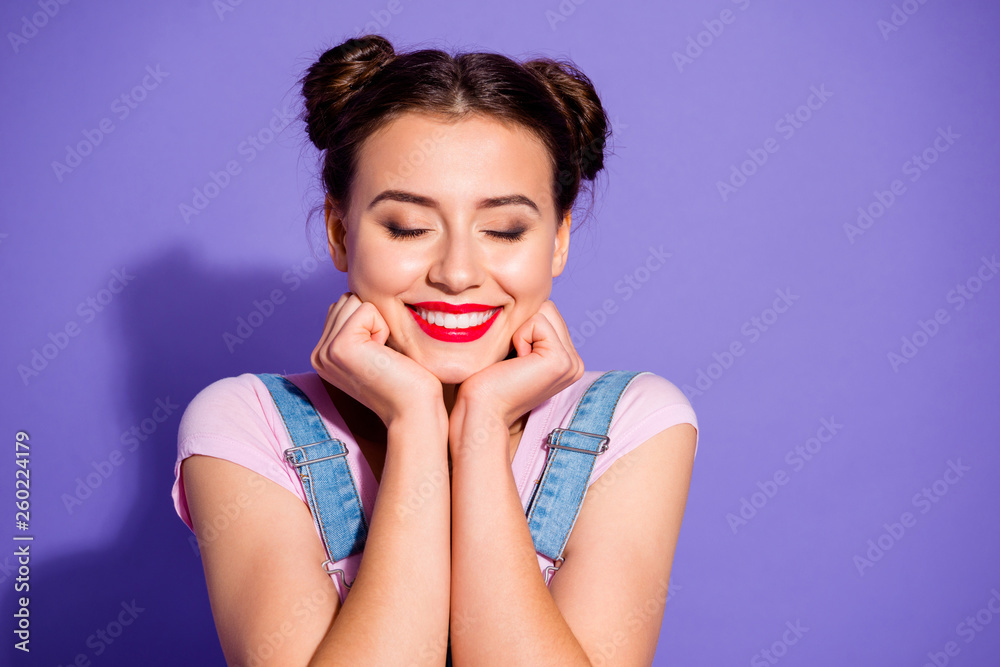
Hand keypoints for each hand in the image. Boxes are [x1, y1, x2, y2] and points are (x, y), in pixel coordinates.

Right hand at [311, 292, 443, 426]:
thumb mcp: (374, 348)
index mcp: (323, 354)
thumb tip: (357, 294)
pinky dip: (382, 327)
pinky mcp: (339, 347)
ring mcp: (325, 351)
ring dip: (378, 322)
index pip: (343, 306)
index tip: (378, 354)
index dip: (371, 322)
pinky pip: (366, 309)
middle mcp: (318, 354)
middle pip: (346, 300)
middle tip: (382, 354)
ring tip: (383, 354)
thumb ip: (358, 325)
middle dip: (373, 319)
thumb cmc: (406, 378)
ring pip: (354, 300)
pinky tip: (384, 354)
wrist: (414, 409)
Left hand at [453, 299, 584, 431]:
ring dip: (521, 330)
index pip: (548, 313)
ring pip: (545, 311)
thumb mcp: (516, 348)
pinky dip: (519, 336)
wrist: (481, 408)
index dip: (522, 325)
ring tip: (515, 360)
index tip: (513, 357)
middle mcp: (576, 363)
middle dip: (523, 325)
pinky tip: (517, 362)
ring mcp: (572, 363)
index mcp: (568, 360)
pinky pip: (538, 321)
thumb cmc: (488, 380)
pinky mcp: (561, 361)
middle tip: (513, 358)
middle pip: (549, 308)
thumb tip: (533, 296)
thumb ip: (531, 328)